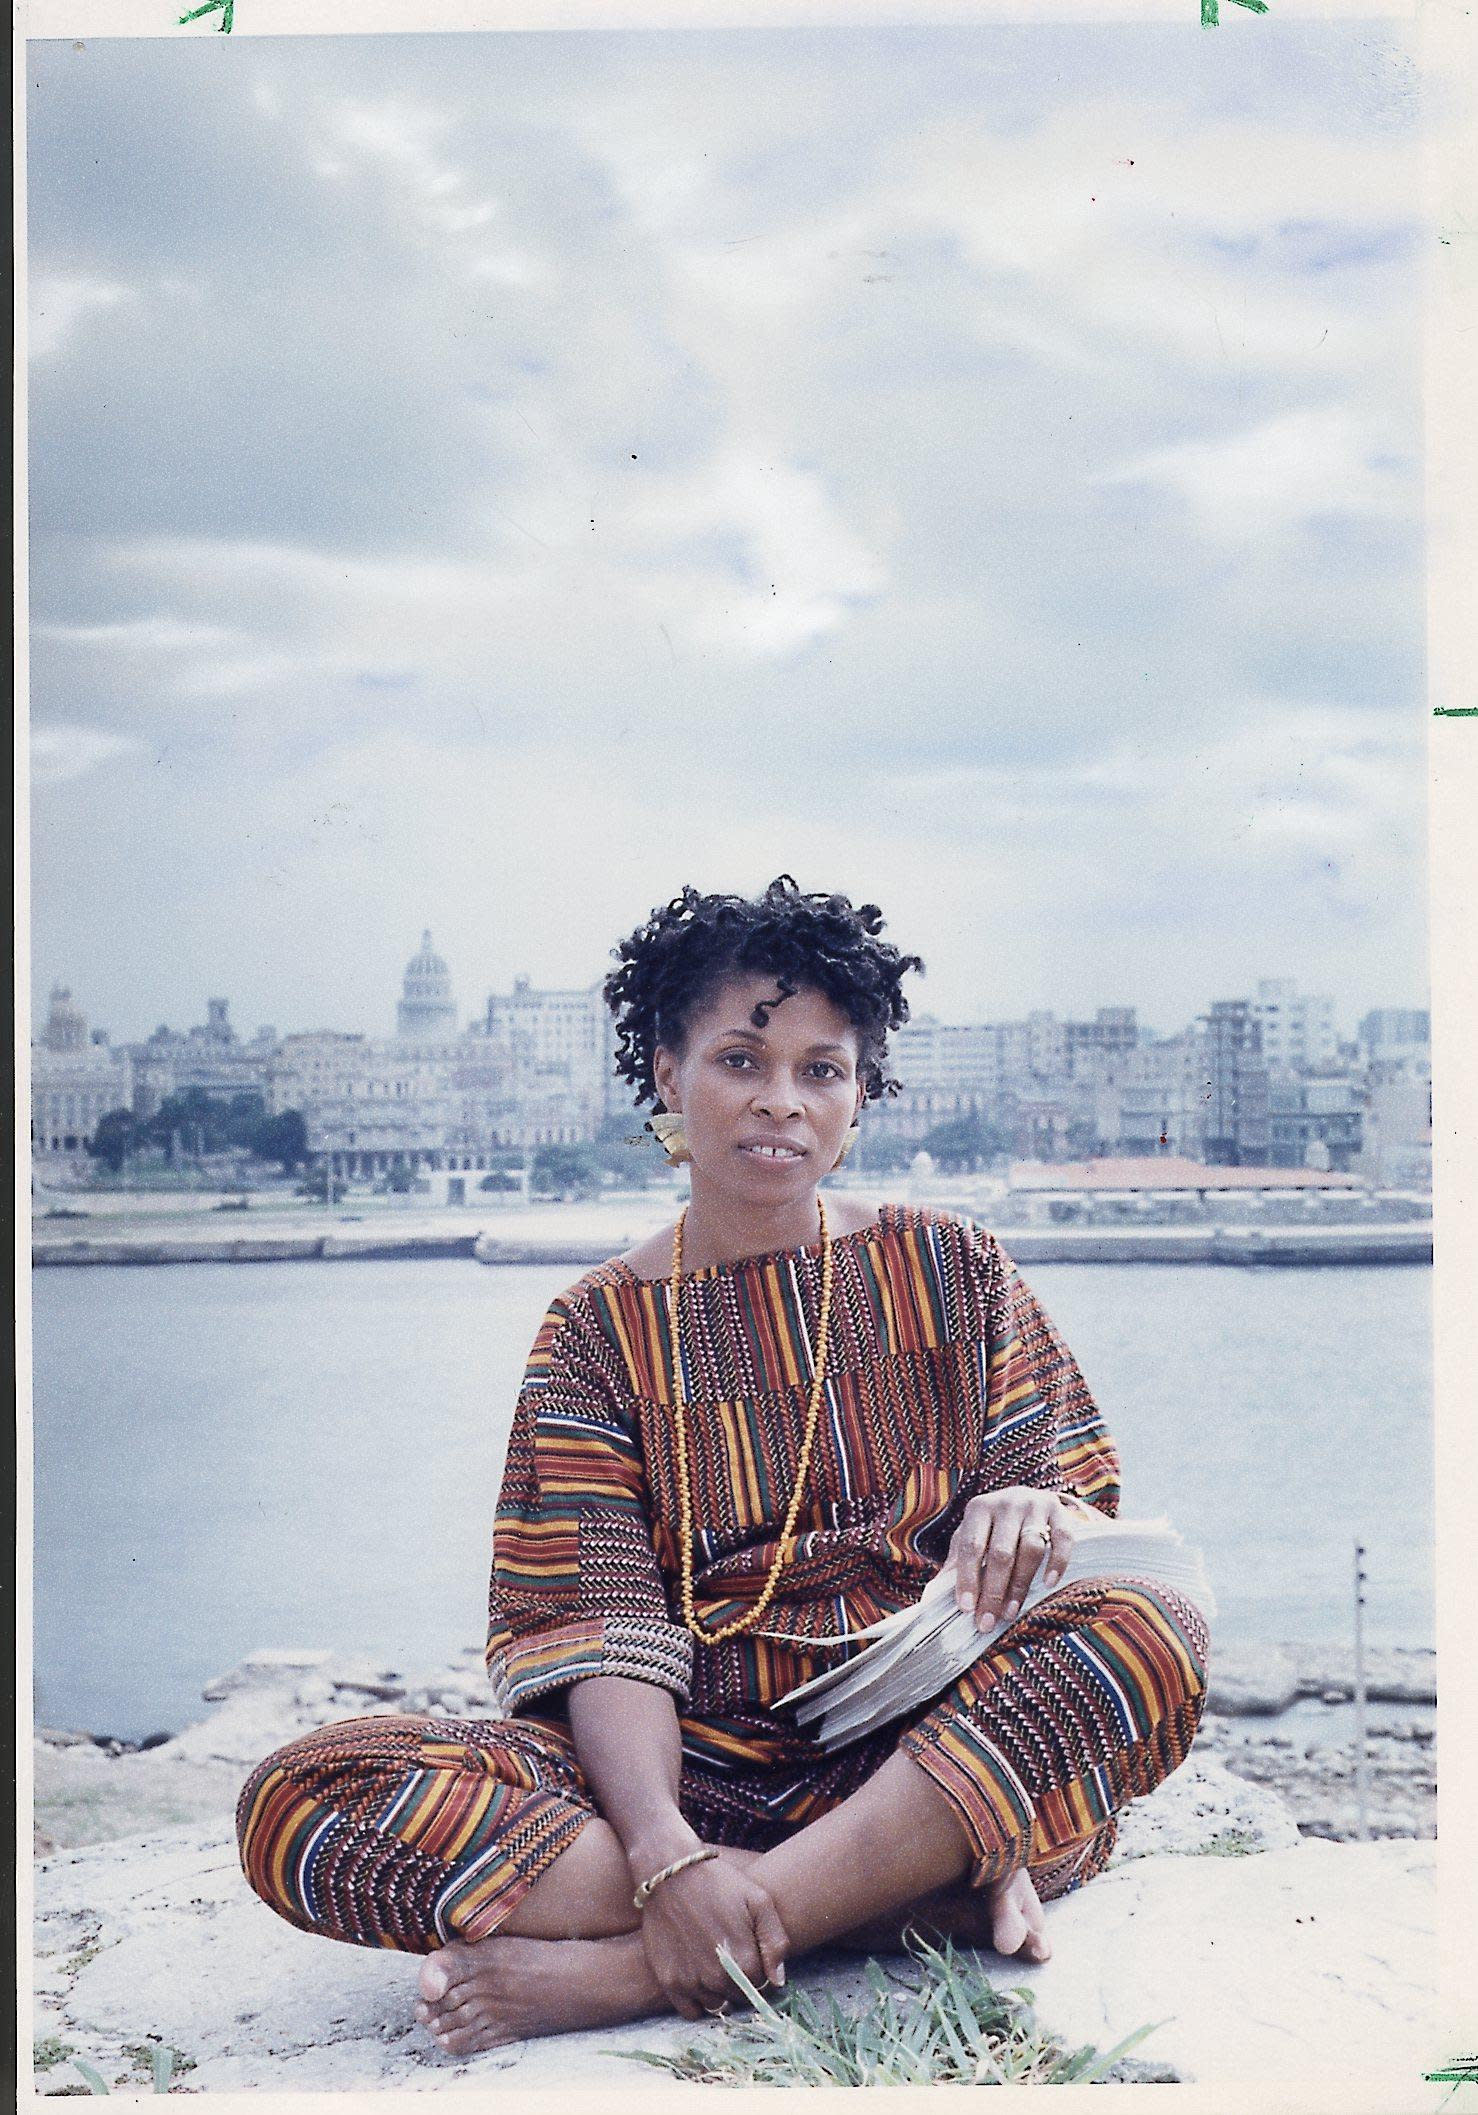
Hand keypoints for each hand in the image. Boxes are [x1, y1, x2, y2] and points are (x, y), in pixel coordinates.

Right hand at [635, 1852, 788, 2019]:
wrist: (671, 1873)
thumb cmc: (720, 1884)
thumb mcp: (759, 1900)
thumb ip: (775, 1942)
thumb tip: (777, 1981)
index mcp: (743, 1961)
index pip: (762, 1986)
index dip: (760, 1971)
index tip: (753, 1955)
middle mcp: (716, 1978)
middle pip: (740, 1997)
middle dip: (741, 1981)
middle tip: (733, 1954)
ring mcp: (691, 1982)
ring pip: (717, 2004)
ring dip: (719, 1991)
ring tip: (715, 1962)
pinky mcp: (669, 1982)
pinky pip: (690, 2011)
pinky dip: (697, 2000)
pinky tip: (699, 1976)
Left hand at [945, 1486, 1083, 1631]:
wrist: (1028, 1499)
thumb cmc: (994, 1527)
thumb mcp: (972, 1536)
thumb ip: (958, 1561)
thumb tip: (936, 1596)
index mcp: (979, 1508)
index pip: (971, 1546)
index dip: (968, 1578)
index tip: (966, 1608)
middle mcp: (1007, 1503)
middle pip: (1001, 1552)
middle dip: (993, 1591)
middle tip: (987, 1621)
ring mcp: (1035, 1506)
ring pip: (1030, 1548)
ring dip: (1020, 1585)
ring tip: (1010, 1612)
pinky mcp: (1060, 1511)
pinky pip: (1063, 1539)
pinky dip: (1057, 1562)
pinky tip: (1048, 1584)